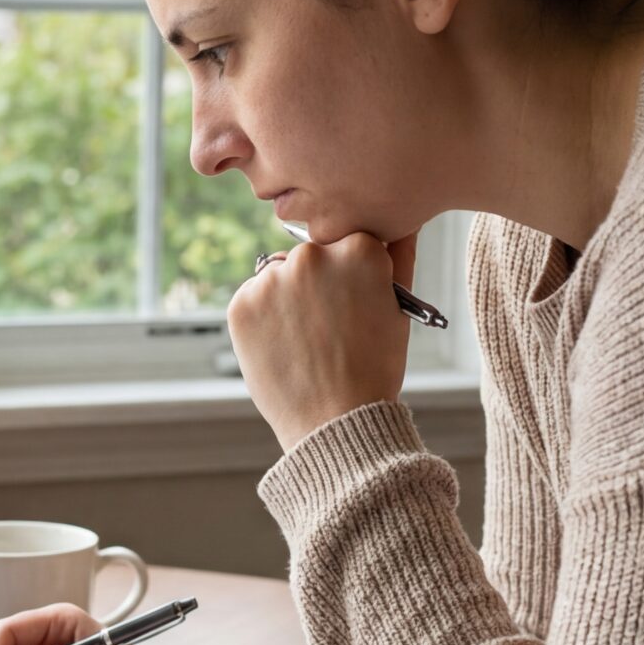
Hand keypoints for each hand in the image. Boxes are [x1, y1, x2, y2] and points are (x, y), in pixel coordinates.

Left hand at [228, 231, 417, 450]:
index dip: (351, 276)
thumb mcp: (398, 308)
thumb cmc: (375, 368)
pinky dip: (261, 318)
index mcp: (359, 248)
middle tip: (326, 328)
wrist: (336, 422)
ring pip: (278, 276)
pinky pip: (251, 299)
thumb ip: (400, 257)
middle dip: (316, 282)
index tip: (353, 304)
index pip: (349, 244)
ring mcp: (272, 278)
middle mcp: (312, 255)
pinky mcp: (241, 303)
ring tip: (304, 341)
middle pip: (311, 256)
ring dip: (286, 297)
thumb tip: (402, 223)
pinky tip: (282, 346)